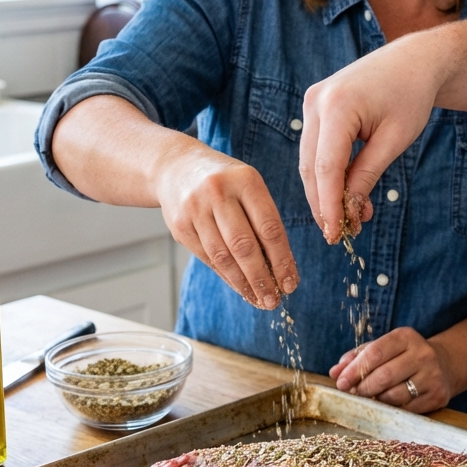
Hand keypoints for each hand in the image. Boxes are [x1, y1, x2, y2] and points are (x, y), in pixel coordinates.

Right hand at [155, 144, 297, 308]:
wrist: (176, 166)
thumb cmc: (224, 180)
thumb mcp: (249, 185)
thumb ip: (264, 219)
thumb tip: (281, 267)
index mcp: (246, 181)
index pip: (269, 228)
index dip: (282, 260)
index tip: (291, 282)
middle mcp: (218, 193)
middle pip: (244, 246)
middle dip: (262, 278)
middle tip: (274, 300)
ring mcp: (195, 209)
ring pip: (223, 257)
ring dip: (243, 283)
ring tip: (259, 299)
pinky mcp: (180, 226)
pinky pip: (207, 258)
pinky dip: (225, 276)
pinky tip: (239, 287)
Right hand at [300, 34, 445, 242]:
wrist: (412, 60)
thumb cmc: (410, 96)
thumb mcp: (394, 140)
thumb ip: (367, 174)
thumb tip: (348, 210)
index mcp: (337, 106)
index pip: (325, 168)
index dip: (329, 205)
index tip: (335, 235)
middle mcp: (316, 101)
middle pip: (311, 166)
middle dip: (324, 203)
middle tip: (340, 234)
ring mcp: (312, 101)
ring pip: (309, 160)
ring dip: (326, 192)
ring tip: (350, 218)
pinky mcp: (316, 106)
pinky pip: (316, 148)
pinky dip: (328, 173)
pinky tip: (347, 194)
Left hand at [329, 327, 454, 412]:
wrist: (444, 365)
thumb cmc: (404, 356)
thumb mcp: (383, 348)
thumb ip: (358, 357)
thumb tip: (335, 372)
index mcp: (406, 337)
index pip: (375, 353)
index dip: (355, 370)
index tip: (341, 382)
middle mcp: (423, 354)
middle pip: (384, 376)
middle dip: (363, 388)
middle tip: (352, 393)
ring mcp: (432, 376)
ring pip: (394, 396)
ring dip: (376, 400)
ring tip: (371, 397)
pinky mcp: (438, 396)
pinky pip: (406, 409)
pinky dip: (392, 409)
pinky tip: (388, 404)